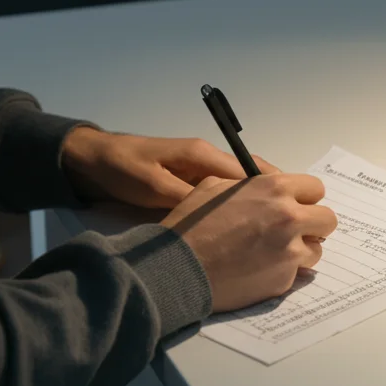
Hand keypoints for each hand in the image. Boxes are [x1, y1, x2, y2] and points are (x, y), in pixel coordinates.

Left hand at [61, 127, 278, 208]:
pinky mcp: (191, 183)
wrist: (92, 161)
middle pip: (254, 178)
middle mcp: (208, 159)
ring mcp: (200, 171)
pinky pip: (226, 194)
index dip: (275, 190)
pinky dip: (240, 208)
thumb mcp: (153, 187)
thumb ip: (188, 198)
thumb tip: (223, 212)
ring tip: (276, 229)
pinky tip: (248, 229)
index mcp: (203, 156)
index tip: (293, 210)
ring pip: (242, 188)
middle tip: (293, 224)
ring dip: (259, 205)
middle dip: (275, 198)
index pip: (251, 171)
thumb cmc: (122, 170)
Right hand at [161, 174, 337, 312]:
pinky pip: (296, 273)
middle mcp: (289, 218)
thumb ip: (247, 185)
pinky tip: (259, 270)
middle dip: (313, 225)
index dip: (304, 198)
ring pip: (316, 250)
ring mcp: (290, 251)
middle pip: (327, 220)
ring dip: (300, 251)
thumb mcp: (215, 187)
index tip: (295, 206)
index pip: (316, 189)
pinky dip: (283, 272)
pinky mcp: (285, 279)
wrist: (180, 267)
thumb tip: (261, 188)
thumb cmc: (192, 225)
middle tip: (293, 232)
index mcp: (275, 189)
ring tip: (273, 254)